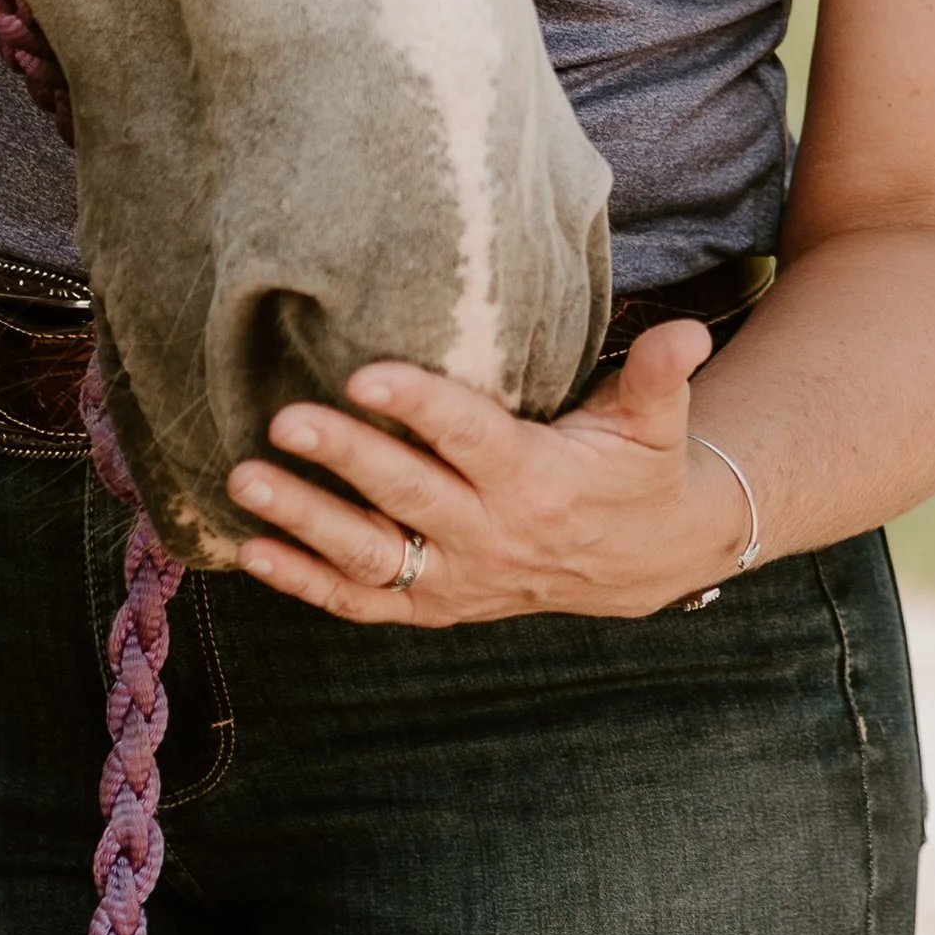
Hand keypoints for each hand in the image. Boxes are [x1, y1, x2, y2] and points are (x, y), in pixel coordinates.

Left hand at [225, 320, 741, 625]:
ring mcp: (458, 578)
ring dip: (303, 522)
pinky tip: (249, 550)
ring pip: (371, 555)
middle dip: (344, 458)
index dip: (419, 407)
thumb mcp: (657, 422)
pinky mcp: (436, 603)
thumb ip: (660, 375)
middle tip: (284, 419)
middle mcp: (491, 534)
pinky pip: (362, 600)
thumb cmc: (639, 468)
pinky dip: (304, 581)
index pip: (469, 438)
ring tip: (245, 481)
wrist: (643, 560)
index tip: (363, 374)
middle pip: (407, 495)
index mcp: (538, 479)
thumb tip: (689, 331)